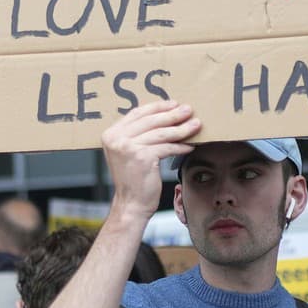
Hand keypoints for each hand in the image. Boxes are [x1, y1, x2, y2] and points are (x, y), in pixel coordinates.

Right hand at [102, 101, 200, 218]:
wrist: (131, 204)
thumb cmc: (133, 179)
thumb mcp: (128, 153)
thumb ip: (137, 135)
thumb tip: (164, 115)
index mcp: (111, 134)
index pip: (137, 113)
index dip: (157, 107)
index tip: (174, 104)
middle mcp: (116, 139)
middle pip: (151, 120)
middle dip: (173, 114)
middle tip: (189, 110)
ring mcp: (128, 147)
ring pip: (161, 133)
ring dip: (181, 129)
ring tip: (196, 124)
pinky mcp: (142, 157)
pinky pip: (167, 147)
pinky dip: (180, 146)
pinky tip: (190, 145)